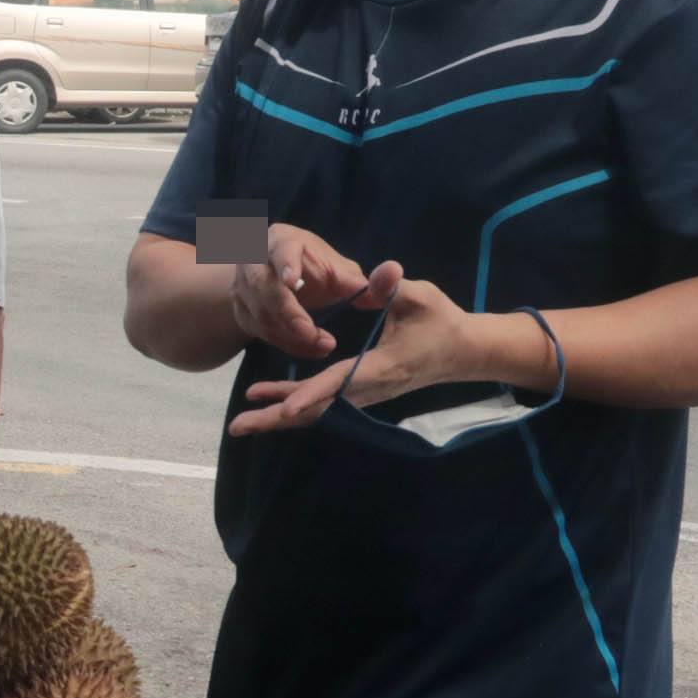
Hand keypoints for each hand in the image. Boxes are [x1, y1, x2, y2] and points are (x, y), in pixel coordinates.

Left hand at [229, 268, 508, 435]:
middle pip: (317, 409)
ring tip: (239, 423)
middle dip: (277, 418)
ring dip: (276, 417)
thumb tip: (383, 271)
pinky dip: (290, 403)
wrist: (460, 351)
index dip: (311, 394)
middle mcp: (367, 390)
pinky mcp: (357, 394)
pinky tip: (263, 401)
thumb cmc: (440, 320)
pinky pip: (319, 403)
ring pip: (314, 412)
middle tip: (237, 426)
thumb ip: (396, 287)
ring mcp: (362, 396)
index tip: (284, 408)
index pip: (340, 382)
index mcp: (380, 367)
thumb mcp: (421, 297)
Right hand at [230, 225, 397, 360]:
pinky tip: (312, 349)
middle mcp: (254, 260)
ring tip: (323, 344)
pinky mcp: (241, 311)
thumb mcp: (335, 269)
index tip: (292, 282)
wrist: (279, 280)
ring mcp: (242, 287)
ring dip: (291, 333)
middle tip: (310, 333)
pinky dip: (287, 343)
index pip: (280, 249)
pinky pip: (262, 331)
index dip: (285, 264)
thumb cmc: (313, 268)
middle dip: (287, 312)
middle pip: (263, 286)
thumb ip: (354, 280)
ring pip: (260, 313)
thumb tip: (381, 283)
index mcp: (280, 240)